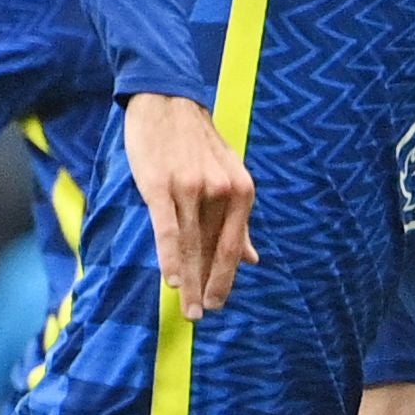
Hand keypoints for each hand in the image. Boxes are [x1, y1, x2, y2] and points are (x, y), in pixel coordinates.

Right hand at [125, 91, 254, 316]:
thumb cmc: (195, 142)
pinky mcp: (161, 185)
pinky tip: (172, 279)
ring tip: (187, 307)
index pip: (233, 245)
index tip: (218, 303)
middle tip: (201, 316)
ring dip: (189, 280)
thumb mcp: (227, 174)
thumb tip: (252, 259)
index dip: (226, 278)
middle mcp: (221, 191)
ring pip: (191, 245)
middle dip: (208, 286)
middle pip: (213, 250)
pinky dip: (171, 256)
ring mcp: (191, 188)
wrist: (165, 99)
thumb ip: (237, 218)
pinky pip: (168, 229)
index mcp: (241, 190)